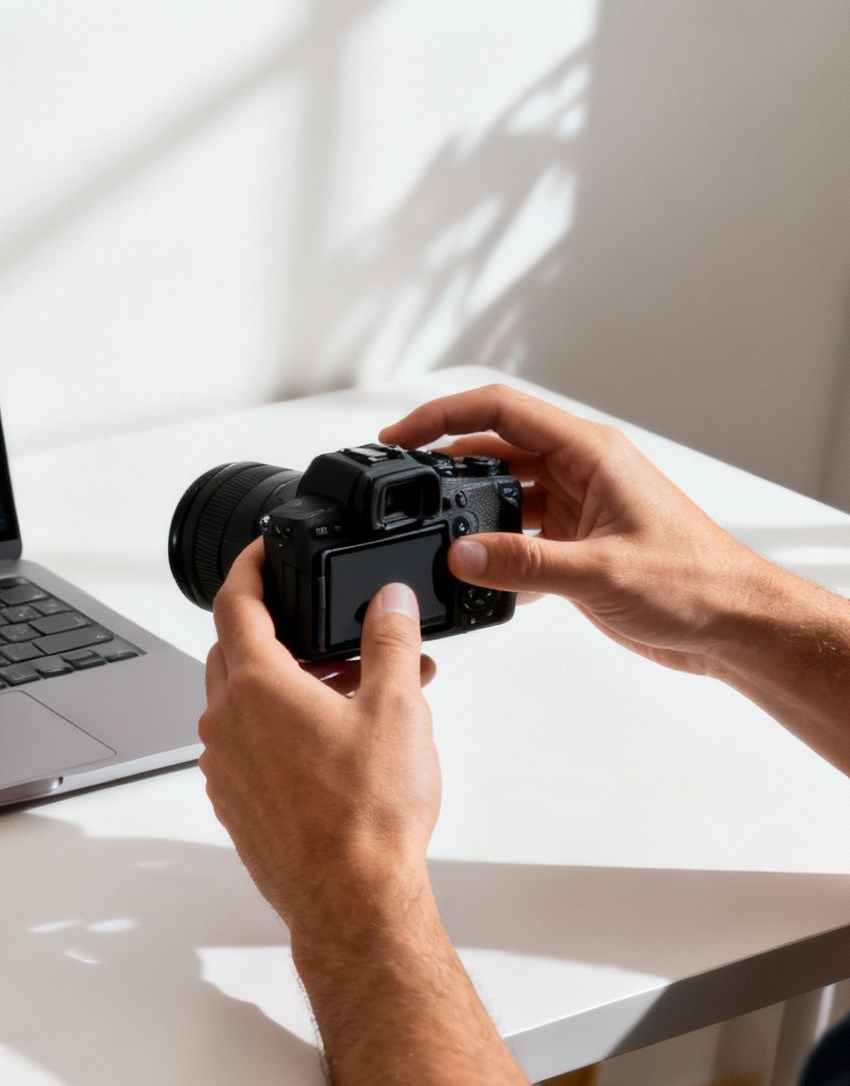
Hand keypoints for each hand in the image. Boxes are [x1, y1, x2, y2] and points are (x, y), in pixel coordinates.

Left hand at [200, 540, 440, 934]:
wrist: (351, 900)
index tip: (262, 552)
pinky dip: (281, 728)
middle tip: (332, 632)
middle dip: (282, 632)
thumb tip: (387, 601)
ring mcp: (224, 765)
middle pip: (236, 652)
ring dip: (289, 684)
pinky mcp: (234, 801)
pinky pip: (247, 745)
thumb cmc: (368, 814)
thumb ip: (390, 642)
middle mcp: (225, 721)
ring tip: (355, 691)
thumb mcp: (397, 709)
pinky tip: (333, 743)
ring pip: (245, 702)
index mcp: (256, 686)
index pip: (235, 603)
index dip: (249, 567)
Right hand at [381, 383, 770, 675]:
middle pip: (493, 448)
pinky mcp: (575, 544)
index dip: (441, 416)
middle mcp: (581, 471)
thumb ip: (523, 564)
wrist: (737, 626)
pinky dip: (491, 552)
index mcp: (591, 453)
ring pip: (502, 493)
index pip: (500, 410)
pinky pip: (517, 534)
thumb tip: (459, 554)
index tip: (397, 438)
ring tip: (428, 534)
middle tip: (398, 488)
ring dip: (467, 513)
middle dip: (442, 466)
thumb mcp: (601, 572)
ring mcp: (577, 507)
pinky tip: (474, 578)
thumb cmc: (697, 583)